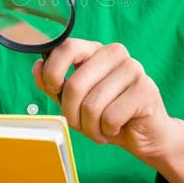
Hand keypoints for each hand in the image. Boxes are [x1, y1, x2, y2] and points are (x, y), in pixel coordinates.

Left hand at [32, 38, 183, 182]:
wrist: (144, 135)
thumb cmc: (106, 114)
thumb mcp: (74, 100)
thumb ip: (53, 84)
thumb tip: (37, 66)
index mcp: (95, 50)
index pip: (67, 47)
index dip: (53, 72)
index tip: (55, 90)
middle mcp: (115, 53)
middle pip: (75, 84)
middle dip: (71, 113)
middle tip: (80, 124)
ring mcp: (133, 69)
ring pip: (92, 105)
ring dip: (89, 127)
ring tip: (98, 129)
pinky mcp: (146, 90)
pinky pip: (110, 117)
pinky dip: (107, 131)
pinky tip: (115, 129)